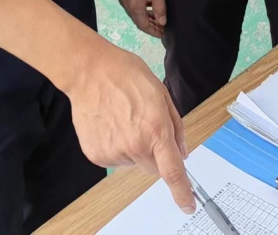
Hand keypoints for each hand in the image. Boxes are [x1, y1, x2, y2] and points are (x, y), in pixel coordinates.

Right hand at [67, 42, 194, 213]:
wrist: (90, 71)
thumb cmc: (126, 74)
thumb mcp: (160, 92)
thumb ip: (175, 125)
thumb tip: (181, 151)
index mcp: (156, 129)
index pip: (172, 171)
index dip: (182, 192)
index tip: (188, 205)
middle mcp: (135, 145)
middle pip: (153, 166)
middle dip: (154, 151)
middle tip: (143, 124)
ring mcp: (114, 152)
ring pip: (133, 162)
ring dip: (133, 147)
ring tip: (122, 118)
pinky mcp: (96, 154)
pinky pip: (114, 159)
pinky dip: (115, 146)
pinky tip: (110, 123)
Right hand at [116, 0, 166, 37]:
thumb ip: (159, 7)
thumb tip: (162, 20)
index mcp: (134, 5)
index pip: (143, 25)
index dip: (153, 31)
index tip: (162, 32)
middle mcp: (125, 2)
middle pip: (137, 19)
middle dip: (150, 23)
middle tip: (161, 24)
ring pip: (133, 10)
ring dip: (144, 13)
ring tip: (156, 12)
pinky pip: (130, 1)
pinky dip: (139, 4)